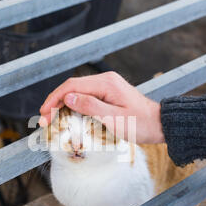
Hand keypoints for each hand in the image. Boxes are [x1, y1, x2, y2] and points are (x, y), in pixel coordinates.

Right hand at [39, 72, 164, 143]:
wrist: (161, 124)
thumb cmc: (142, 124)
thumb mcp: (115, 119)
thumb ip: (91, 107)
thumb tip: (68, 98)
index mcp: (106, 83)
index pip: (72, 86)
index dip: (54, 99)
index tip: (44, 113)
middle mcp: (105, 81)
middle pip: (72, 87)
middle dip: (55, 102)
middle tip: (44, 119)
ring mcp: (107, 86)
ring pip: (77, 92)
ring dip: (63, 104)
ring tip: (52, 119)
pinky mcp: (109, 94)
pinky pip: (86, 97)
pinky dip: (74, 106)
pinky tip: (68, 116)